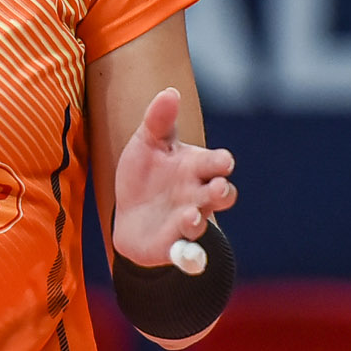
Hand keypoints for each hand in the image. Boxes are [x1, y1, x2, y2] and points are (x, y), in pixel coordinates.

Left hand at [111, 87, 235, 266]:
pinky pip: (188, 255)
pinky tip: (191, 259)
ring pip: (202, 223)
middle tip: (216, 189)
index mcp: (196, 168)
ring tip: (189, 217)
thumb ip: (159, 120)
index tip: (220, 163)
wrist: (128, 213)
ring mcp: (187, 221)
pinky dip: (192, 259)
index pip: (218, 163)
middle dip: (222, 192)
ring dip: (198, 221)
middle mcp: (198, 195)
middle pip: (222, 194)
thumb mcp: (147, 143)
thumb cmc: (145, 174)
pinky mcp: (173, 246)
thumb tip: (170, 91)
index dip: (221, 163)